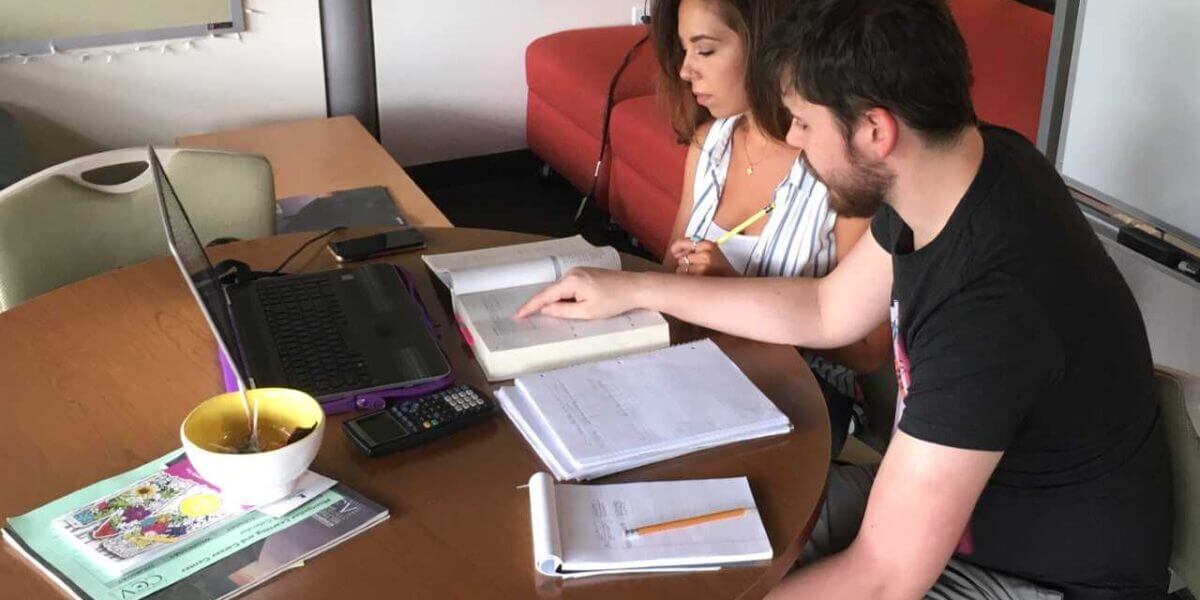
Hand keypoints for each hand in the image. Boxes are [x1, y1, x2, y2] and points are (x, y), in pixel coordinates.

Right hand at [515, 268, 641, 319]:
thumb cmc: (614, 301)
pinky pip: (569, 287)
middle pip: (551, 292)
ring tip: (555, 314)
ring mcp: (579, 271)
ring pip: (560, 290)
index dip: (530, 306)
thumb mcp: (587, 312)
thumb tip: (545, 310)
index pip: (545, 296)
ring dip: (557, 302)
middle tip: (527, 317)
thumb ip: (563, 311)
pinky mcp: (585, 274)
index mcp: (571, 281)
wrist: (634, 288)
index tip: (518, 315)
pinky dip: (565, 297)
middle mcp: (572, 272)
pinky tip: (569, 306)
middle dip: (541, 305)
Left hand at [667, 238, 738, 276]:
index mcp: (708, 245)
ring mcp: (704, 267)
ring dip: (686, 272)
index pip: (683, 242)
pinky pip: (684, 278)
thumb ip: (695, 247)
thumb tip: (675, 251)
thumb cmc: (719, 266)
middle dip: (685, 262)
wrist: (732, 280)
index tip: (675, 252)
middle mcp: (706, 254)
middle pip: (682, 257)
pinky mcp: (701, 278)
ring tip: (698, 273)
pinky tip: (697, 279)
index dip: (676, 248)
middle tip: (696, 266)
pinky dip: (688, 280)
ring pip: (681, 268)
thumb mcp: (711, 250)